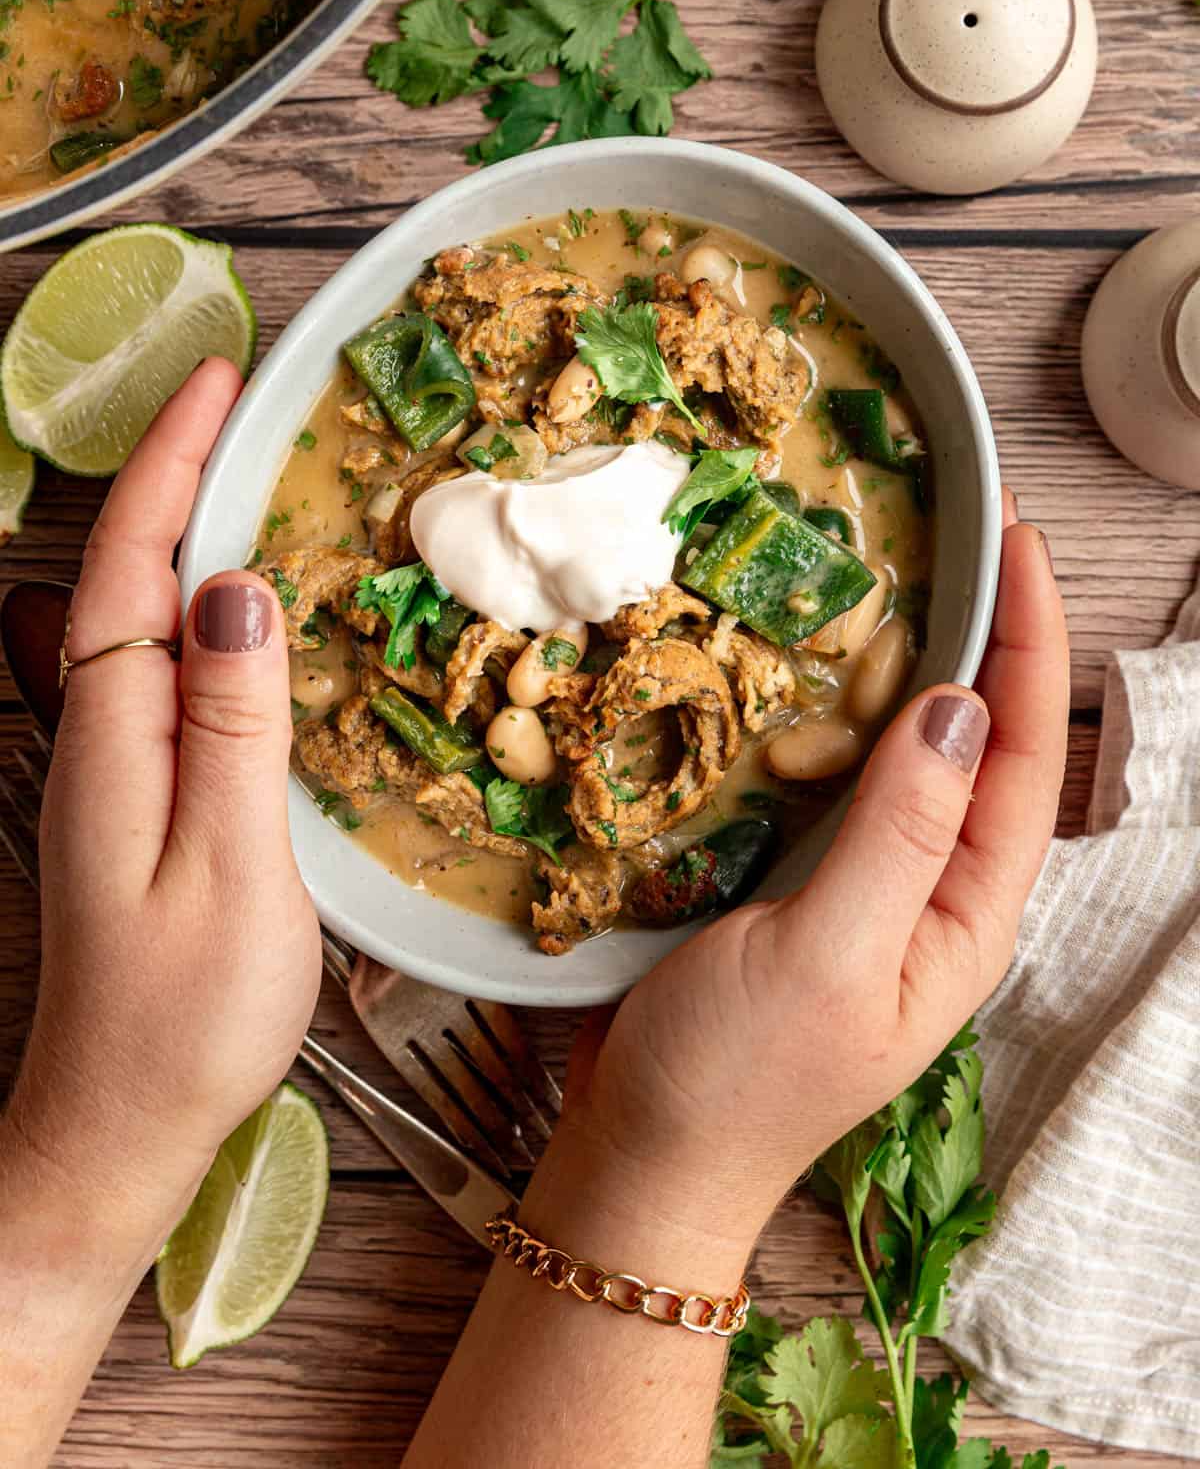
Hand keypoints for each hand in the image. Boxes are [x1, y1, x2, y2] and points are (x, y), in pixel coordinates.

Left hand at [4, 359, 319, 1265]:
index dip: (172, 463)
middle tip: (244, 397)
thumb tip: (238, 584)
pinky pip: (172, 665)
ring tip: (254, 467)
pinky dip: (208, 601)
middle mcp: (100, 734)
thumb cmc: (183, 1020)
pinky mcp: (142, 795)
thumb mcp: (230, 868)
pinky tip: (256, 602)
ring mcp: (115, 765)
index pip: (134, 563)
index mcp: (115, 736)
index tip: (220, 377)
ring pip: (146, 613)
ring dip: (189, 525)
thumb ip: (234, 725)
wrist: (120, 1127)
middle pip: (127, 569)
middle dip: (174, 469)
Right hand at [532, 496, 1068, 1262]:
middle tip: (952, 533)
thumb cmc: (739, 1078)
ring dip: (899, 661)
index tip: (1017, 544)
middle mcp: (924, 889)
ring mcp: (854, 880)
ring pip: (896, 749)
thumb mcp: (829, 954)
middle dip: (977, 635)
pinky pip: (822, 774)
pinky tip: (792, 662)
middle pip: (974, 741)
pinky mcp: (786, 875)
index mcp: (963, 915)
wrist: (641, 1157)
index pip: (1023, 757)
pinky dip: (819, 708)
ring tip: (884, 571)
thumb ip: (898, 832)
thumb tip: (958, 704)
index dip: (1030, 644)